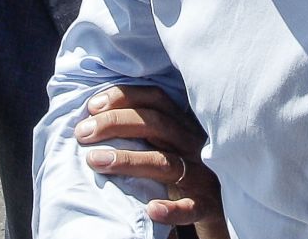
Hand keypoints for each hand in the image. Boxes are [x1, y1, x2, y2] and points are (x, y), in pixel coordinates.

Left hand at [76, 85, 226, 235]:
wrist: (224, 209)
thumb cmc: (186, 175)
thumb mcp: (170, 145)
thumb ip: (146, 131)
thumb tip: (93, 118)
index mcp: (184, 127)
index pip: (157, 100)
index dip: (125, 97)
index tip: (92, 106)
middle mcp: (194, 145)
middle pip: (158, 125)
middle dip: (117, 123)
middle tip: (83, 133)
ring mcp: (203, 175)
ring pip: (167, 163)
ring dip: (129, 160)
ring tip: (95, 161)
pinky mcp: (208, 205)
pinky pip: (192, 207)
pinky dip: (173, 208)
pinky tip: (151, 209)